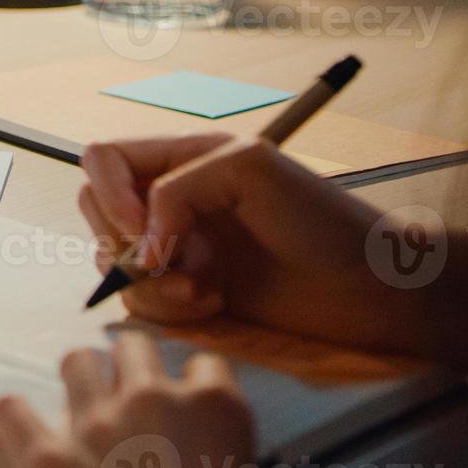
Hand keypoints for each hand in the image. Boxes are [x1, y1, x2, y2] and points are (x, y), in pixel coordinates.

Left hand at [0, 333, 289, 467]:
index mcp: (214, 412)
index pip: (206, 365)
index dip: (198, 388)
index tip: (193, 405)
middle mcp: (147, 402)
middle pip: (133, 349)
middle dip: (133, 372)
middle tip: (133, 403)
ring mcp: (88, 426)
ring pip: (74, 364)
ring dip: (80, 386)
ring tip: (84, 413)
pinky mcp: (39, 460)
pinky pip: (10, 412)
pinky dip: (14, 425)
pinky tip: (25, 439)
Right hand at [79, 135, 435, 359]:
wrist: (371, 290)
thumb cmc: (324, 221)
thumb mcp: (247, 171)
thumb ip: (176, 188)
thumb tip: (139, 245)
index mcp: (183, 158)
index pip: (103, 159)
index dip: (107, 194)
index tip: (138, 227)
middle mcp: (172, 201)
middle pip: (96, 213)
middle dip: (123, 244)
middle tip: (170, 263)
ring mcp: (178, 250)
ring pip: (114, 264)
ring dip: (152, 284)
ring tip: (205, 290)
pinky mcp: (189, 294)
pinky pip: (143, 303)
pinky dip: (169, 310)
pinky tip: (214, 304)